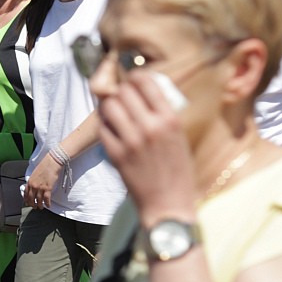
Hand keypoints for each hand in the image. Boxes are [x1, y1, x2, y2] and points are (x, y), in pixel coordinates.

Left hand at [24, 157, 61, 208]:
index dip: (27, 199)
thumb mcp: (35, 174)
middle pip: (31, 198)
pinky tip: (48, 205)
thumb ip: (33, 181)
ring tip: (41, 207)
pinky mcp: (47, 188)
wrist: (51, 163)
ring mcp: (40, 188)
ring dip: (40, 205)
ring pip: (39, 200)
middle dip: (33, 204)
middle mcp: (33, 186)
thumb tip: (33, 186)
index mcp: (30, 181)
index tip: (28, 203)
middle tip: (34, 207)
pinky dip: (47, 203)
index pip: (26, 193)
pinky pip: (46, 199)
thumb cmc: (44, 166)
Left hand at [98, 69, 197, 226]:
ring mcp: (132, 141)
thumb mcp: (179, 137)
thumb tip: (145, 89)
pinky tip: (111, 129)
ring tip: (114, 112)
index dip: (135, 76)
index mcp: (170, 119)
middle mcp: (151, 127)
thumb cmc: (176, 171)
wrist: (168, 205)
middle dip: (120, 91)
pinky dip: (104, 125)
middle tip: (121, 98)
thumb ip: (162, 114)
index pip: (146, 81)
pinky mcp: (116, 154)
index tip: (132, 80)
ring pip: (109, 106)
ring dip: (109, 106)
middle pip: (124, 90)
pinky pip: (102, 128)